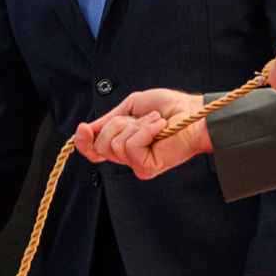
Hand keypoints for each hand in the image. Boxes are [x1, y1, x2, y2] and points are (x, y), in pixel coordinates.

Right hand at [72, 89, 213, 178]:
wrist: (192, 113)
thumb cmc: (168, 108)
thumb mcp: (130, 107)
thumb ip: (107, 120)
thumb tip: (86, 129)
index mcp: (122, 143)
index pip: (93, 151)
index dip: (83, 142)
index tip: (83, 128)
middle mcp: (127, 157)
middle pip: (100, 145)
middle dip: (118, 124)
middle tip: (142, 119)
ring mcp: (136, 165)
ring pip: (114, 145)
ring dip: (136, 126)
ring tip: (155, 122)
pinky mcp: (146, 168)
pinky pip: (130, 147)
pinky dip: (145, 131)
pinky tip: (160, 128)